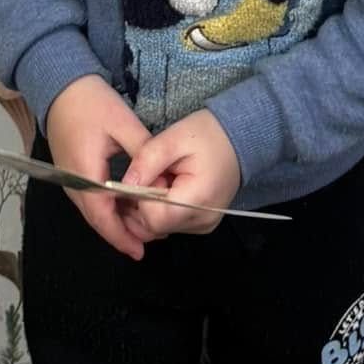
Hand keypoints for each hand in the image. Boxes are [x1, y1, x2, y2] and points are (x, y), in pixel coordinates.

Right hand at [45, 74, 153, 259]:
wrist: (62, 86)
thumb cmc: (92, 102)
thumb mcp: (123, 123)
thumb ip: (143, 153)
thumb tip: (161, 181)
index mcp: (84, 174)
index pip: (102, 217)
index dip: (121, 236)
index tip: (139, 251)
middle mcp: (73, 184)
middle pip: (97, 219)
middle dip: (122, 233)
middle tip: (149, 240)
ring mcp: (70, 179)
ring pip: (93, 211)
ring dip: (115, 220)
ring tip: (143, 226)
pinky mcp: (72, 173)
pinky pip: (90, 199)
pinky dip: (108, 207)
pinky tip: (127, 205)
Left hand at [121, 110, 241, 241]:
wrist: (239, 138)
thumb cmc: (208, 134)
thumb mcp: (173, 137)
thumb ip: (146, 161)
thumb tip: (124, 185)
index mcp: (198, 200)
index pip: (153, 217)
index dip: (141, 197)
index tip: (150, 173)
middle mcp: (201, 221)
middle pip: (153, 227)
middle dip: (143, 203)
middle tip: (155, 173)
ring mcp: (202, 226)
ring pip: (159, 229)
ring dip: (151, 207)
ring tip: (163, 178)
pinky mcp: (201, 225)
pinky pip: (170, 225)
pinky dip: (162, 210)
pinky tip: (169, 188)